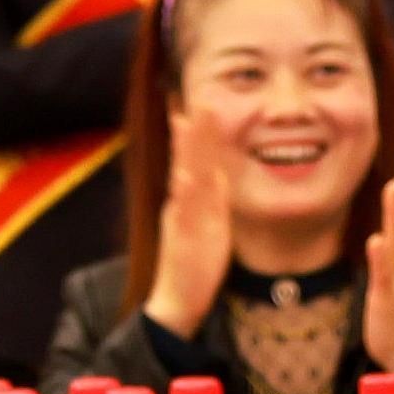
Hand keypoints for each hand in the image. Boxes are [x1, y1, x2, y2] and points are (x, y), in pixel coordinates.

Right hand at [141, 106, 236, 337]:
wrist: (178, 300)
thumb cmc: (196, 263)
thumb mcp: (207, 222)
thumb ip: (209, 198)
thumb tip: (215, 175)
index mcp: (190, 198)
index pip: (193, 156)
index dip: (196, 128)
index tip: (198, 98)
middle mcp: (182, 202)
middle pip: (186, 157)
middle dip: (192, 125)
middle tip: (196, 93)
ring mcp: (182, 218)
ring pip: (183, 176)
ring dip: (185, 148)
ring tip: (188, 119)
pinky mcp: (184, 237)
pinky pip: (184, 211)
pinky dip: (184, 191)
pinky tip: (185, 173)